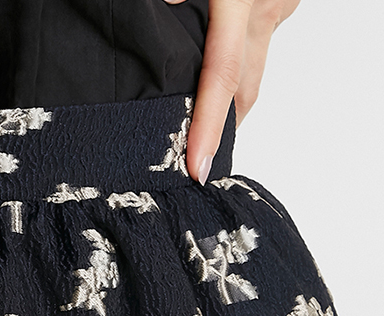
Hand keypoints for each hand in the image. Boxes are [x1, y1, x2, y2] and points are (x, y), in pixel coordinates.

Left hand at [164, 0, 299, 183]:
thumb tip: (167, 5)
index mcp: (239, 4)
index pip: (222, 78)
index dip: (209, 127)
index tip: (199, 167)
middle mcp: (263, 12)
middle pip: (244, 88)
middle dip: (222, 129)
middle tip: (198, 159)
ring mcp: (276, 7)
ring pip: (252, 65)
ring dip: (230, 95)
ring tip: (201, 121)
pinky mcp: (279, 0)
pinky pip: (255, 41)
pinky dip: (237, 59)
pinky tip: (213, 61)